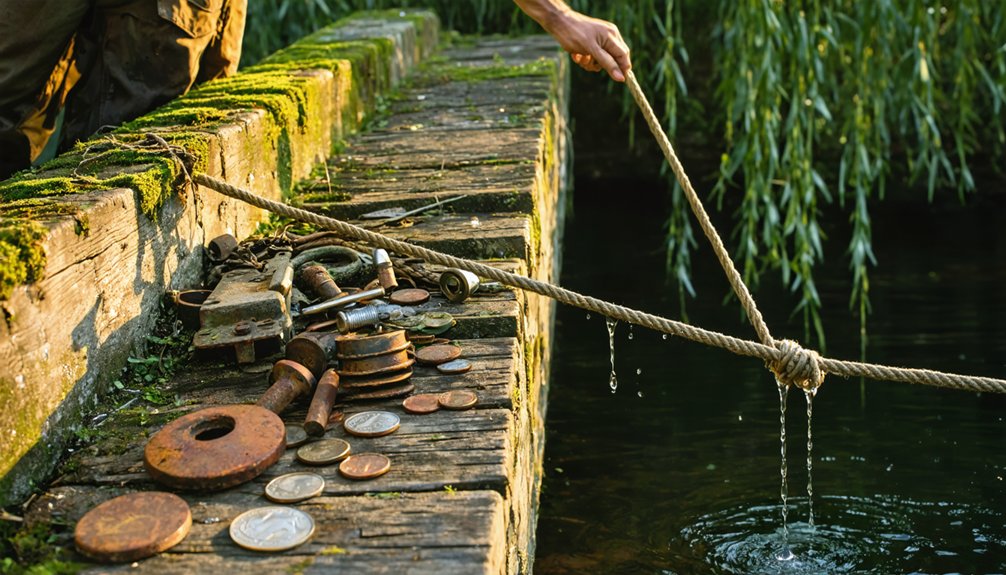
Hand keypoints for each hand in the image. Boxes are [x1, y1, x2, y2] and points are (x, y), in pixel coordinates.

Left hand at [514, 1, 631, 81]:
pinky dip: (585, 59)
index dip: (621, 68)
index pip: (623, 56)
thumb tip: (621, 77)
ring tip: (580, 58)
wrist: (558, 23)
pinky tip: (576, 55)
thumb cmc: (574, 34)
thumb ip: (607, 63)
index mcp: (612, 36)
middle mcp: (609, 37)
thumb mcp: (592, 50)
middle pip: (613, 59)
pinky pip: (594, 57)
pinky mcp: (592, 43)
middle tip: (589, 63)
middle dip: (600, 65)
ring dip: (590, 64)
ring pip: (602, 61)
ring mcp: (601, 39)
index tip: (618, 79)